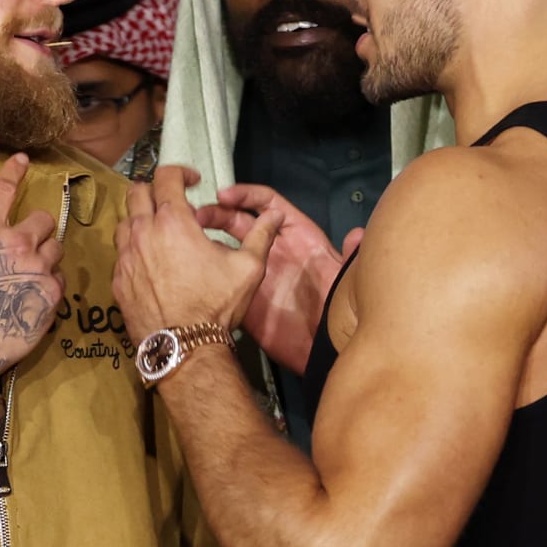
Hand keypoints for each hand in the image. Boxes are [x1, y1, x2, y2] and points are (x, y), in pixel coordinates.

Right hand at [0, 153, 65, 388]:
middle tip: (27, 245)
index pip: (4, 190)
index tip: (24, 160)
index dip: (15, 171)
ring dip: (46, 255)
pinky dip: (51, 281)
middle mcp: (16, 243)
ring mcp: (38, 268)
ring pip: (57, 247)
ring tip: (30, 272)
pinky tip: (34, 293)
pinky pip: (61, 276)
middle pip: (45, 219)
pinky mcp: (52, 293)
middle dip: (38, 228)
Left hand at [114, 165, 281, 341]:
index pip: (166, 176)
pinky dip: (134, 249)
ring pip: (125, 222)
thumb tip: (276, 216)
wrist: (185, 348)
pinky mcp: (118, 280)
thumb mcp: (249, 268)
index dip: (181, 172)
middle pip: (136, 192)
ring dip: (141, 219)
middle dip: (155, 190)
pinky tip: (151, 264)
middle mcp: (142, 232)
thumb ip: (261, 236)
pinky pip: (121, 253)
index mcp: (174, 221)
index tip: (193, 181)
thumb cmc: (217, 304)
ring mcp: (125, 257)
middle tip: (174, 203)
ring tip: (161, 234)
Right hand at [196, 184, 362, 375]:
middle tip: (198, 215)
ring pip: (226, 244)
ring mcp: (257, 271)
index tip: (226, 194)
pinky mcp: (243, 294)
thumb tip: (359, 236)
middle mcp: (275, 250)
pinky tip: (191, 262)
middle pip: (240, 220)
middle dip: (217, 213)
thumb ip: (351, 256)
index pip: (269, 204)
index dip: (247, 194)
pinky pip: (221, 274)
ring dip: (207, 236)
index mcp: (299, 237)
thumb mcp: (346, 280)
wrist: (322, 352)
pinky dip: (205, 265)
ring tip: (188, 235)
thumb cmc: (336, 312)